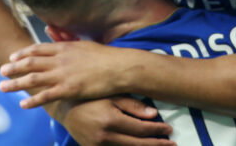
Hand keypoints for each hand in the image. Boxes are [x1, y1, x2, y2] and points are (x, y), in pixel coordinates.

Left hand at [0, 41, 137, 106]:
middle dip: (13, 67)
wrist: (119, 67)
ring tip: (2, 87)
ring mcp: (63, 74)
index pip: (37, 49)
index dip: (22, 54)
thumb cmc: (105, 56)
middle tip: (1, 72)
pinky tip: (22, 104)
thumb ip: (65, 37)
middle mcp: (60, 60)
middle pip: (30, 63)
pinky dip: (32, 100)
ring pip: (33, 78)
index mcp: (64, 47)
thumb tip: (50, 28)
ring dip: (15, 83)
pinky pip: (46, 95)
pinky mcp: (69, 89)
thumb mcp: (83, 43)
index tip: (11, 57)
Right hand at [52, 97, 174, 145]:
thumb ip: (132, 105)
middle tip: (172, 144)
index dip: (157, 130)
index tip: (169, 130)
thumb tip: (154, 114)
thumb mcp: (111, 95)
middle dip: (156, 145)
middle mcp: (104, 137)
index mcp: (110, 120)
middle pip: (137, 145)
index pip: (140, 129)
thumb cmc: (89, 96)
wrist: (63, 107)